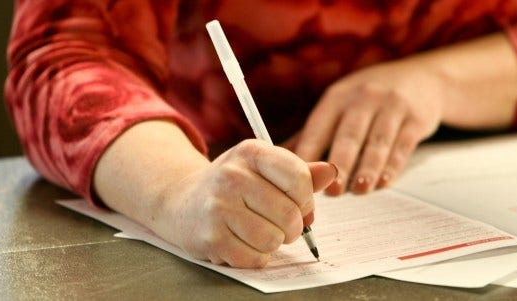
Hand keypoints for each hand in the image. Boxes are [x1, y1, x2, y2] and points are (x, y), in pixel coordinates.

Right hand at [153, 140, 336, 267]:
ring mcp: (218, 207)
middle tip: (281, 223)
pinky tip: (245, 243)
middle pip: (290, 213)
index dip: (307, 198)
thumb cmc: (235, 185)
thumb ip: (301, 172)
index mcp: (251, 152)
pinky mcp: (210, 237)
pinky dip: (257, 257)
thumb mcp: (265, 168)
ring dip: (275, 242)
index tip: (300, 202)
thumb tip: (333, 172)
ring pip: (274, 239)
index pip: (299, 177)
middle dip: (294, 225)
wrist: (183, 201)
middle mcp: (232, 175)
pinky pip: (254, 258)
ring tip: (262, 231)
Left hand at [291, 59, 444, 194]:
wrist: (423, 78)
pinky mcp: (416, 118)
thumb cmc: (372, 97)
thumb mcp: (341, 104)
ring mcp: (392, 106)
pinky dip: (393, 165)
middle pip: (349, 135)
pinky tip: (385, 181)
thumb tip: (279, 160)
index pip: (318, 126)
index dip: (308, 152)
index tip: (299, 178)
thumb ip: (314, 133)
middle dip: (339, 164)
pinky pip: (403, 144)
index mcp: (338, 97)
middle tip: (332, 190)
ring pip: (377, 142)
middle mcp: (364, 98)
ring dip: (368, 168)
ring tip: (360, 189)